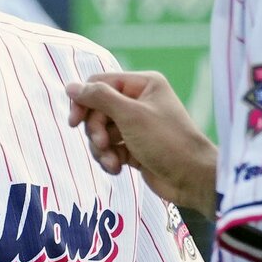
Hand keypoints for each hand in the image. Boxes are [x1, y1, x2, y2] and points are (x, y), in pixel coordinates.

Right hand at [65, 71, 216, 212]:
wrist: (191, 177)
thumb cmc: (166, 141)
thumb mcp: (130, 115)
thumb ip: (99, 98)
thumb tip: (70, 87)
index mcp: (142, 84)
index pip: (99, 84)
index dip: (84, 102)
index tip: (74, 122)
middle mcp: (138, 101)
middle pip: (96, 110)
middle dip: (96, 131)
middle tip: (103, 144)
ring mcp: (135, 125)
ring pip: (100, 132)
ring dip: (101, 149)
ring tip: (112, 162)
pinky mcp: (132, 146)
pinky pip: (108, 148)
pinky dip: (109, 159)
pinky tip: (117, 168)